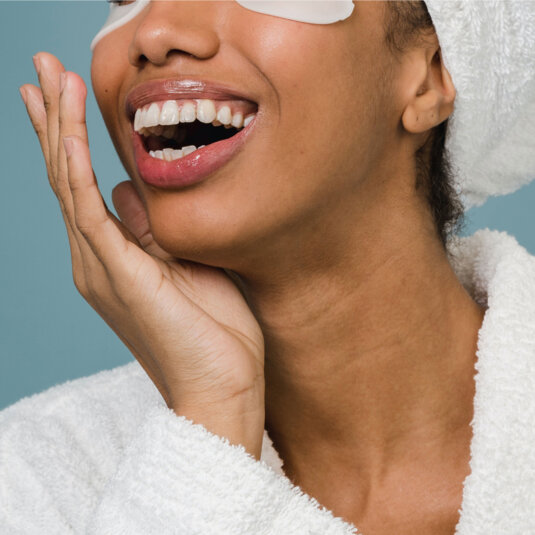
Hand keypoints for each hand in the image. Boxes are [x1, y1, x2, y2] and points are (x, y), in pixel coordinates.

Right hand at [19, 52, 264, 459]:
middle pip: (67, 177)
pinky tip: (70, 129)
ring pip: (70, 185)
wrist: (222, 386)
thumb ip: (153, 231)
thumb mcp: (187, 266)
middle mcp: (97, 260)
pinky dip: (78, 166)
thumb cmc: (214, 333)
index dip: (71, 140)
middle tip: (40, 69)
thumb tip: (127, 192)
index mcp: (116, 259)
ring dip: (60, 129)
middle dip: (55, 121)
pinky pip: (88, 210)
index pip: (83, 188)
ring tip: (47, 79)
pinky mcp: (117, 273)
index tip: (63, 97)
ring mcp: (102, 267)